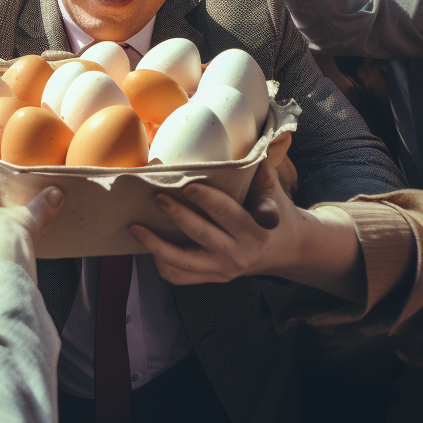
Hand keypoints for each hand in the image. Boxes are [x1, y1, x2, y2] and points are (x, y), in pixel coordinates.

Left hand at [129, 157, 302, 284]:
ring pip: (183, 263)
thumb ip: (261, 172)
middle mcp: (237, 254)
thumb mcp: (274, 193)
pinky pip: (180, 276)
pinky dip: (162, 263)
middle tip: (158, 197)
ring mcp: (222, 270)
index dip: (208, 200)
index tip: (189, 185)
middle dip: (177, 216)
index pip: (228, 214)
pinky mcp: (211, 278)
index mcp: (254, 231)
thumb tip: (249, 144)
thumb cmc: (276, 215)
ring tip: (136, 226)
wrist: (285, 251)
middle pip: (201, 236)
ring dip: (156, 245)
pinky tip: (149, 246)